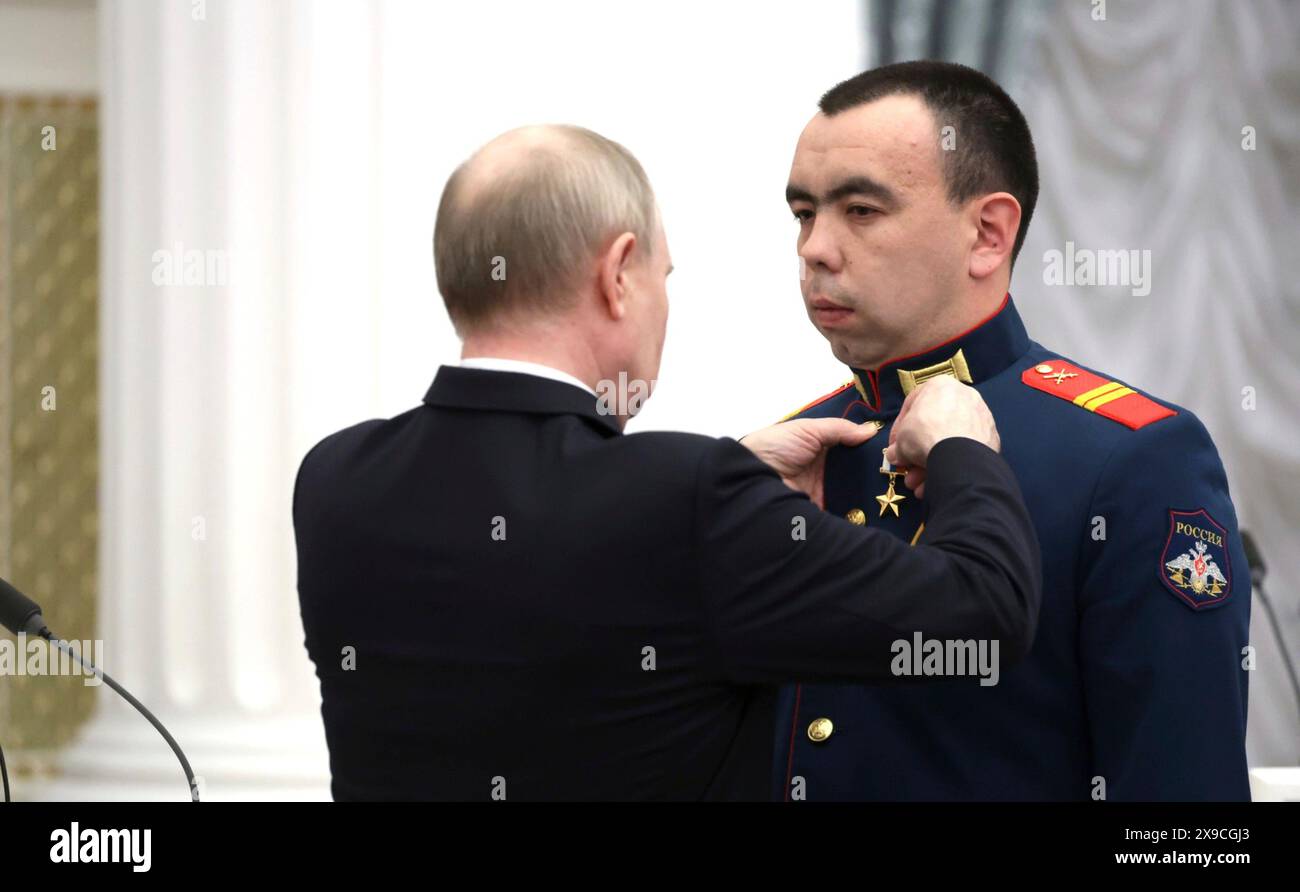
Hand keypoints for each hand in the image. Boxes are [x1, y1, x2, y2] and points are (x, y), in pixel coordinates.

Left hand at [741, 418, 882, 507]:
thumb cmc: (775, 446)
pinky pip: (843, 513)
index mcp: (822, 449)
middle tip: (901, 476)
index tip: (894, 451)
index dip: (871, 451)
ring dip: (871, 495)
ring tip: (896, 494)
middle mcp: (825, 470)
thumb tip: (870, 430)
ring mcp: (824, 492)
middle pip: (857, 474)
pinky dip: (857, 513)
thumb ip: (839, 429)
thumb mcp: (808, 430)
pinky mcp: (819, 511)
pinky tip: (879, 512)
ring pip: (854, 494)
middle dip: (877, 476)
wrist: (751, 478)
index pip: (853, 450)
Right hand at [883, 377, 998, 497]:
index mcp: (940, 385)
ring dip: (933, 462)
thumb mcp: (900, 439)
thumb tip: (897, 455)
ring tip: (921, 483)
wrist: (959, 454)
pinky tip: (940, 481)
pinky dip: (953, 464)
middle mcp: (964, 396)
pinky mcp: (992, 438)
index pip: (913, 406)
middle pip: (934, 427)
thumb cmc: (925, 435)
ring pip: (951, 441)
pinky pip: (966, 451)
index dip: (899, 430)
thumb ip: (897, 446)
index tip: (895, 446)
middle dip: (918, 452)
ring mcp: (981, 417)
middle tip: (909, 469)